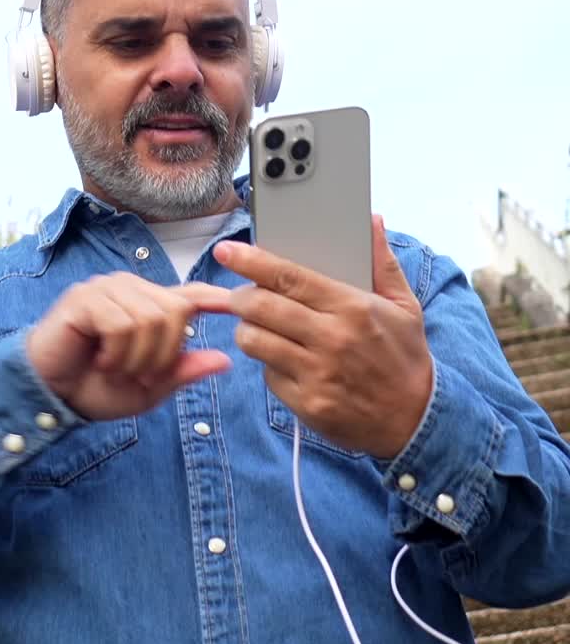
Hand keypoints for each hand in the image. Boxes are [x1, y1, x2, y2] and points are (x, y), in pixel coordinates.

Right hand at [26, 274, 230, 421]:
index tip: (240, 301)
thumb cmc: (95, 388)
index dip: (217, 296)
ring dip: (136, 358)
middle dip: (163, 354)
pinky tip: (100, 360)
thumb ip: (182, 372)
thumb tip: (224, 360)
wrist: (51, 394)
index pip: (190, 294)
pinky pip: (122, 324)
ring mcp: (109, 288)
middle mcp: (132, 289)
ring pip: (151, 319)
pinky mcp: (87, 297)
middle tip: (137, 374)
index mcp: (150, 306)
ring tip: (114, 368)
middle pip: (175, 312)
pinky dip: (116, 353)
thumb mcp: (148, 389)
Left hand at [213, 216, 432, 458]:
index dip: (251, 261)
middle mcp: (331, 338)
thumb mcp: (404, 306)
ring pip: (255, 341)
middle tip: (239, 294)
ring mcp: (317, 374)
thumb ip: (383, 262)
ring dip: (248, 330)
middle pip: (261, 307)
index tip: (227, 251)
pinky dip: (268, 364)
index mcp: (352, 307)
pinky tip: (284, 360)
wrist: (417, 421)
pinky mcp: (307, 404)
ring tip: (259, 326)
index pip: (289, 277)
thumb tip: (374, 222)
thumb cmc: (406, 358)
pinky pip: (268, 375)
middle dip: (239, 296)